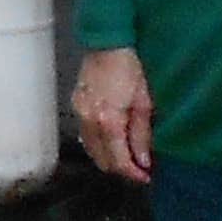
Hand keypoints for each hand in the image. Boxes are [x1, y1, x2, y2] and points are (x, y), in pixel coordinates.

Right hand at [72, 45, 154, 183]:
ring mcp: (79, 113)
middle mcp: (89, 121)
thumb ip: (141, 135)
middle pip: (102, 160)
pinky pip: (85, 135)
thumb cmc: (130, 69)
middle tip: (138, 167)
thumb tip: (143, 161)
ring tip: (127, 155)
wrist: (107, 43)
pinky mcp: (76, 106)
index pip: (119, 160)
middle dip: (121, 169)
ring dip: (108, 158)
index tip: (146, 177)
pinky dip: (98, 144)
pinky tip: (111, 140)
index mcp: (108, 121)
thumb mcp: (143, 103)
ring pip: (91, 150)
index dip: (133, 174)